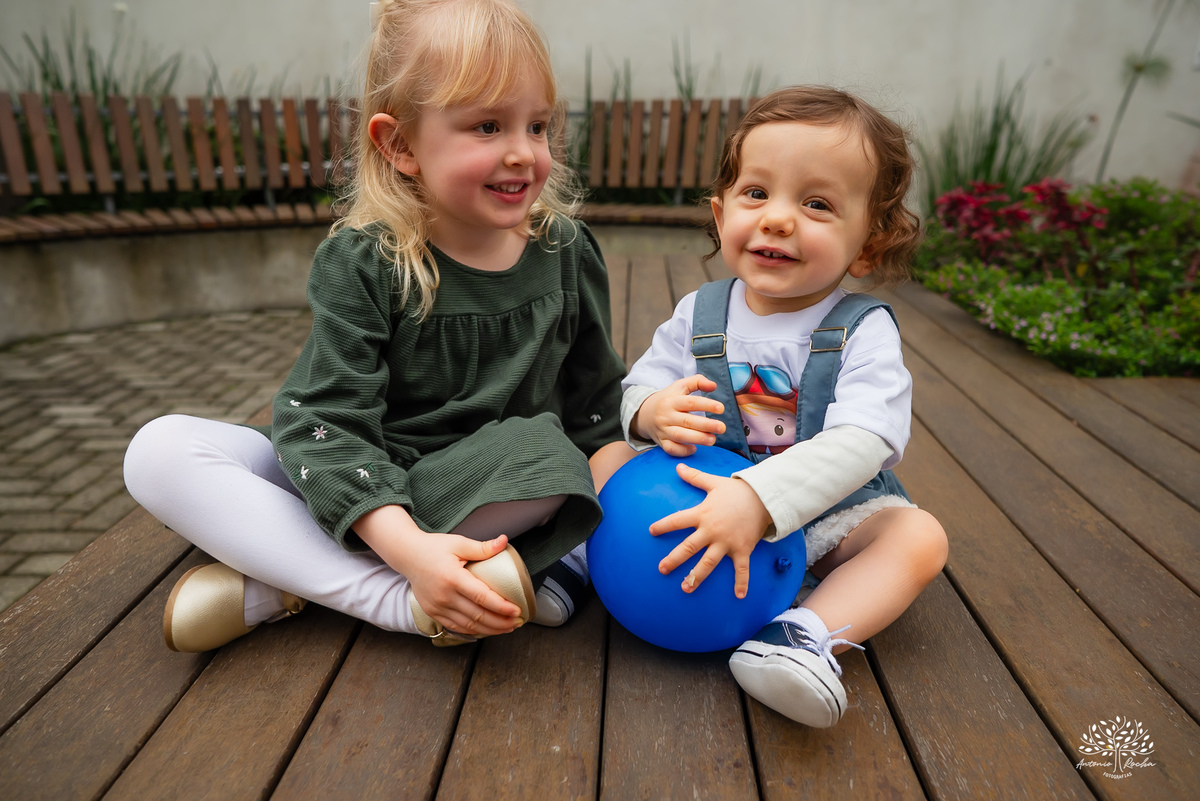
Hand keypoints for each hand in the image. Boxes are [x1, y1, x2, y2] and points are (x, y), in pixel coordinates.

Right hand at [355, 506, 523, 636]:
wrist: (407, 556)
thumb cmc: (434, 548)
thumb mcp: (458, 543)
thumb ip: (482, 547)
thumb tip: (504, 541)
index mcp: (452, 578)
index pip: (482, 597)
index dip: (501, 607)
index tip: (517, 611)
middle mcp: (444, 596)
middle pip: (477, 616)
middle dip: (500, 622)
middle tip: (517, 622)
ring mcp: (437, 607)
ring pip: (468, 625)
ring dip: (490, 630)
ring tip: (507, 628)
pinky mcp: (433, 612)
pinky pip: (456, 627)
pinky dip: (473, 631)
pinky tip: (487, 630)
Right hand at [634, 374, 725, 456]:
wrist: (645, 413)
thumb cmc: (668, 399)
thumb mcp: (679, 386)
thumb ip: (697, 381)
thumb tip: (713, 386)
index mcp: (672, 400)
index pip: (690, 402)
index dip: (706, 405)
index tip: (721, 408)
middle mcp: (666, 415)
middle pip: (687, 421)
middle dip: (706, 425)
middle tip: (722, 427)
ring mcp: (663, 429)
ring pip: (680, 436)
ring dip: (697, 439)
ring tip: (713, 440)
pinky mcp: (662, 442)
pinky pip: (671, 449)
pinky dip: (682, 451)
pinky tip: (694, 449)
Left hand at [650, 465, 771, 598]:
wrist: (764, 496)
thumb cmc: (737, 490)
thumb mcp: (714, 482)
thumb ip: (695, 477)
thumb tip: (678, 467)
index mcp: (702, 514)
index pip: (677, 520)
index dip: (663, 525)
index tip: (652, 531)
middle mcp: (712, 531)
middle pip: (689, 547)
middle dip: (674, 559)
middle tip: (662, 569)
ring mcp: (727, 542)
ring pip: (708, 562)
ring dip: (696, 576)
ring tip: (685, 588)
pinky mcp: (742, 549)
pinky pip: (741, 569)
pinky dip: (742, 583)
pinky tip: (739, 596)